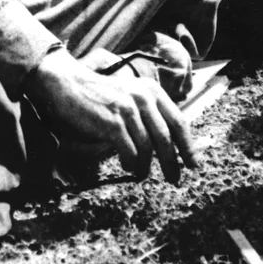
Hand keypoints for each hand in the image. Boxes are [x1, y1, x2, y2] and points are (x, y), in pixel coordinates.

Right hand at [25, 47, 198, 182]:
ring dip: (146, 166)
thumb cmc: (98, 95)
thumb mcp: (128, 97)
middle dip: (172, 162)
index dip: (188, 146)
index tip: (194, 164)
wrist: (68, 84)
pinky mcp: (113, 121)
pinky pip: (129, 150)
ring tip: (141, 174)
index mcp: (151, 91)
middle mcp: (143, 97)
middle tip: (174, 179)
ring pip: (147, 148)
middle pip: (165, 138)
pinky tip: (126, 166)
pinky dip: (129, 162)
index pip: (178, 121)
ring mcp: (128, 108)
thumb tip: (165, 145)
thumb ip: (146, 114)